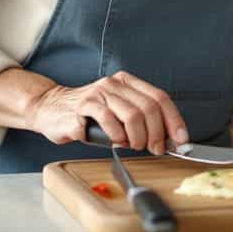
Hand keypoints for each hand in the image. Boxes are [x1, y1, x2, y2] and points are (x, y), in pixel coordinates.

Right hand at [29, 71, 188, 154]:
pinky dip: (117, 135)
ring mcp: (99, 93)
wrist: (51, 109)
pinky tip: (115, 141)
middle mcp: (115, 84)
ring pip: (132, 114)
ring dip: (138, 137)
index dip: (174, 120)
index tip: (181, 139)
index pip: (160, 98)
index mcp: (128, 82)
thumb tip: (167, 139)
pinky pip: (109, 120)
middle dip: (157, 133)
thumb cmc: (88, 116)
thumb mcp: (118, 113)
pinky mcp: (84, 106)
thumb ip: (140, 120)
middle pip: (149, 107)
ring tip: (133, 145)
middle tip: (155, 148)